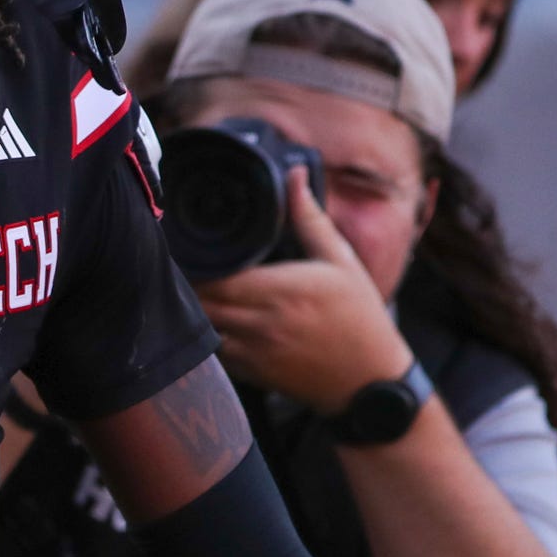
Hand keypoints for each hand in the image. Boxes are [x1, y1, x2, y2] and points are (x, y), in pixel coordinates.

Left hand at [197, 168, 412, 416]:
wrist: (372, 381)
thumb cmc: (360, 317)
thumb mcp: (341, 262)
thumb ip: (310, 219)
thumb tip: (296, 175)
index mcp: (281, 289)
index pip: (214, 274)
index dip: (194, 261)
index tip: (188, 245)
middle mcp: (262, 322)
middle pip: (200, 300)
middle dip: (187, 282)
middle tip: (184, 264)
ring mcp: (255, 352)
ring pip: (202, 327)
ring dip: (193, 309)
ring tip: (192, 290)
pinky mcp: (253, 374)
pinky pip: (214, 353)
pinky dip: (207, 336)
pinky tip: (212, 320)